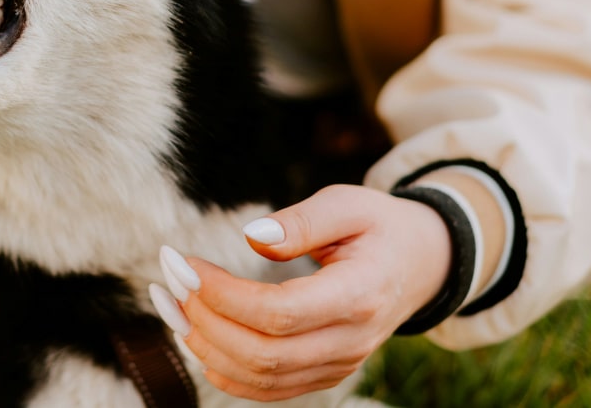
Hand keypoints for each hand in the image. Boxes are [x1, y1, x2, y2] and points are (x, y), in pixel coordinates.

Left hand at [150, 184, 451, 401]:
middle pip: (265, 353)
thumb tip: (254, 235)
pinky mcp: (324, 372)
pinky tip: (194, 336)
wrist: (421, 263)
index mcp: (360, 295)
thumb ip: (303, 220)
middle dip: (205, 319)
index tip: (186, 262)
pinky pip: (270, 388)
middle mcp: (351, 341)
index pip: (281, 313)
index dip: (224, 295)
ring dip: (205, 345)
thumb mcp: (348, 203)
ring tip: (169, 303)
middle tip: (169, 279)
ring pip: (262, 377)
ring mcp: (339, 364)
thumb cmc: (378, 226)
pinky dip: (224, 369)